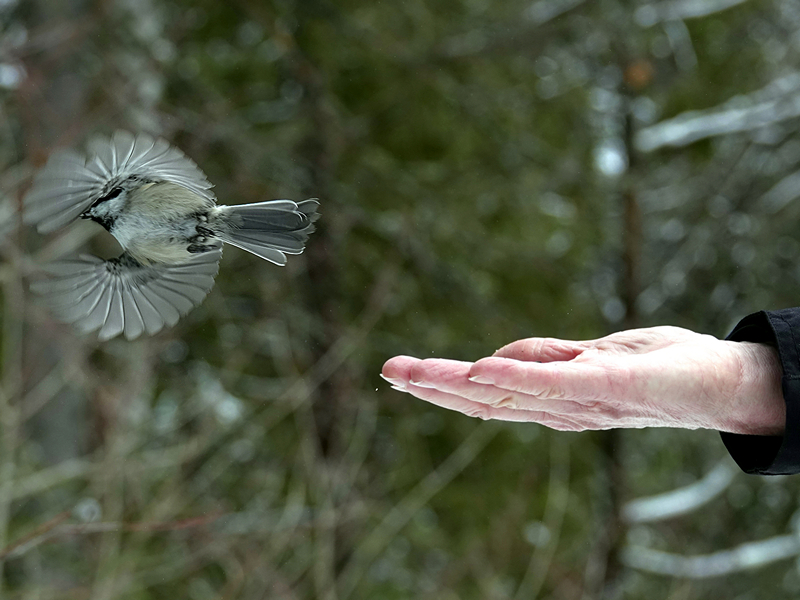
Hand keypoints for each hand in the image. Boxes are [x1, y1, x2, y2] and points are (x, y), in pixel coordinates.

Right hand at [381, 327, 784, 434]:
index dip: (441, 386)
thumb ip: (546, 358)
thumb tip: (494, 357)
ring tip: (410, 370)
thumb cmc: (661, 368)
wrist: (727, 383)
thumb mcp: (595, 355)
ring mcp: (582, 399)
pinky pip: (557, 384)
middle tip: (386, 371)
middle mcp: (560, 408)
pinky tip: (479, 367)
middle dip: (432, 386)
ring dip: (455, 382)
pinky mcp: (612, 382)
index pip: (487, 395)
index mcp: (553, 400)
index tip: (399, 372)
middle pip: (485, 398)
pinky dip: (516, 377)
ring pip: (508, 394)